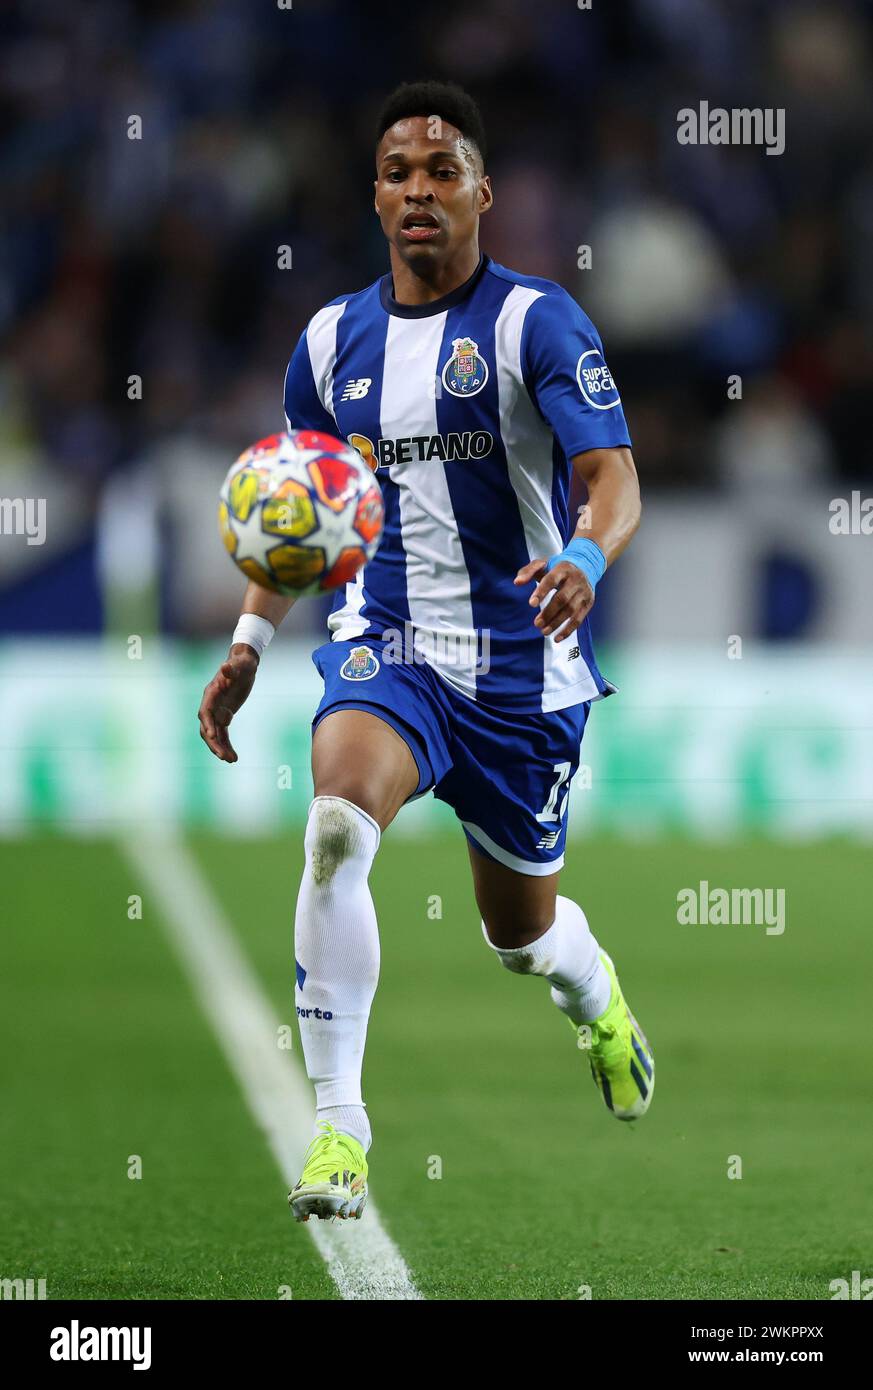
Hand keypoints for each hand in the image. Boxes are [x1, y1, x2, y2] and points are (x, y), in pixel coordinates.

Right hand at [198, 645, 258, 761]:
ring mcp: (217, 711)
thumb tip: (225, 667)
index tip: (213, 736)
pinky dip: (226, 745)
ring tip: (231, 760)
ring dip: (220, 748)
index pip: (206, 712)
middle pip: (207, 728)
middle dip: (214, 743)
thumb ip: (231, 669)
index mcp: (211, 693)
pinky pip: (223, 734)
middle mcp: (211, 704)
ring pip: (214, 735)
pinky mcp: (224, 716)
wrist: (244, 664)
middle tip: (224, 756)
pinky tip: (233, 757)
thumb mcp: (240, 665)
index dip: (208, 724)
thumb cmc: (242, 663)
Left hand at [514, 557, 594, 641]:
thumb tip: (517, 583)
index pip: (551, 580)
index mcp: (563, 569)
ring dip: (557, 623)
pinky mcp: (588, 603)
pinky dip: (568, 630)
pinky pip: (579, 619)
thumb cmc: (558, 568)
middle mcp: (575, 580)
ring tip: (544, 631)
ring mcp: (583, 592)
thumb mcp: (542, 564)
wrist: (586, 566)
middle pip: (562, 598)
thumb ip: (528, 572)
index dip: (541, 592)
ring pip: (570, 610)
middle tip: (536, 623)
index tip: (531, 604)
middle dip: (548, 612)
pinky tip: (557, 638)